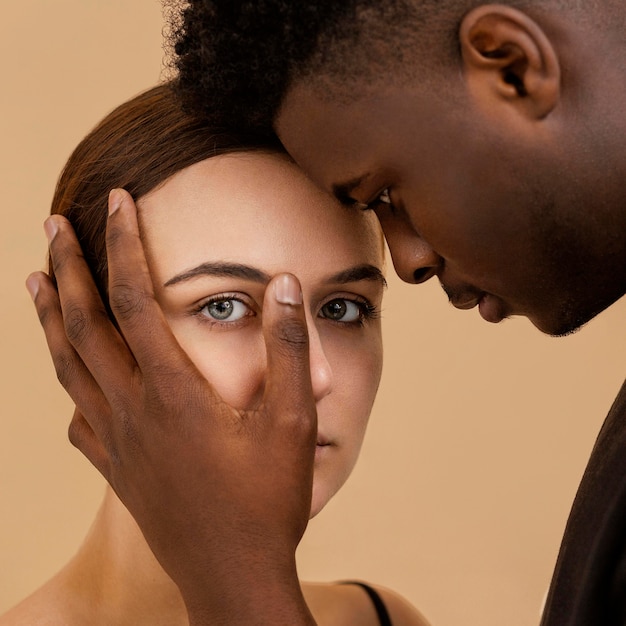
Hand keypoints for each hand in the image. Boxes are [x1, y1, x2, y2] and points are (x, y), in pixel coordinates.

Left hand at [26, 189, 316, 625]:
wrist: (233, 578)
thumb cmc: (268, 501)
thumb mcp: (292, 419)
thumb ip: (286, 347)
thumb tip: (282, 285)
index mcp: (173, 391)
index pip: (138, 299)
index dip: (124, 244)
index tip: (116, 201)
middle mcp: (133, 410)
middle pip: (84, 325)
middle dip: (65, 268)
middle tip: (51, 225)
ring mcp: (117, 443)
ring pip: (68, 367)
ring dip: (49, 320)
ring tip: (34, 283)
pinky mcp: (117, 471)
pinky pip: (78, 416)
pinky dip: (68, 384)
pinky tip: (70, 379)